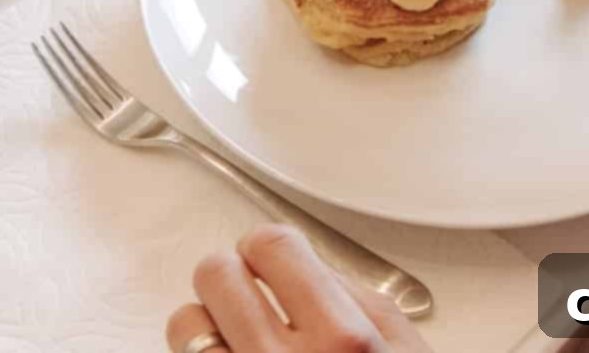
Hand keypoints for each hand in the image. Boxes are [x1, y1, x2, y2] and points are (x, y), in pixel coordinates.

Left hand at [167, 226, 433, 352]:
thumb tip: (303, 261)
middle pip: (217, 276)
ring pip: (186, 327)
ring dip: (207, 326)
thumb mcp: (402, 350)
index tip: (265, 259)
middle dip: (230, 279)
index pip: (271, 245)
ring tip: (235, 341)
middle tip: (245, 294)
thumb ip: (355, 295)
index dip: (264, 248)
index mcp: (344, 341)